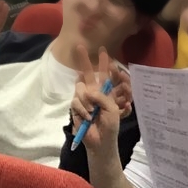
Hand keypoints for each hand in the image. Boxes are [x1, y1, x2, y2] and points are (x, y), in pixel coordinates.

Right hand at [68, 45, 129, 160]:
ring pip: (80, 88)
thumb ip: (102, 96)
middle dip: (84, 60)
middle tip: (80, 46)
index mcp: (105, 91)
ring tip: (93, 113)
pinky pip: (76, 101)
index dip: (104, 63)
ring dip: (88, 101)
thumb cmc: (110, 125)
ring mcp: (83, 98)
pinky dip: (83, 110)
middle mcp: (93, 92)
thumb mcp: (112, 109)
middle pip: (87, 73)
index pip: (105, 74)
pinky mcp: (75, 106)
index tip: (104, 51)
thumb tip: (88, 91)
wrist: (100, 141)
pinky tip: (89, 118)